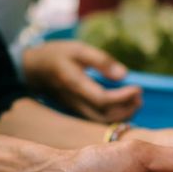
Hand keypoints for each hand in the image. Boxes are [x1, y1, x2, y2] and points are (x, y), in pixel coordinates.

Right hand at [23, 41, 141, 122]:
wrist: (33, 70)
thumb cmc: (56, 55)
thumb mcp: (78, 49)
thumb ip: (101, 60)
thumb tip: (123, 74)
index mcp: (75, 85)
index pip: (103, 100)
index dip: (123, 97)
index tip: (137, 88)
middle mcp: (76, 102)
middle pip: (105, 116)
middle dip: (127, 109)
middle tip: (139, 95)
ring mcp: (77, 110)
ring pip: (103, 122)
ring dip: (124, 115)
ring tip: (136, 100)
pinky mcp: (79, 112)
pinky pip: (100, 121)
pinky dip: (116, 117)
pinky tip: (126, 105)